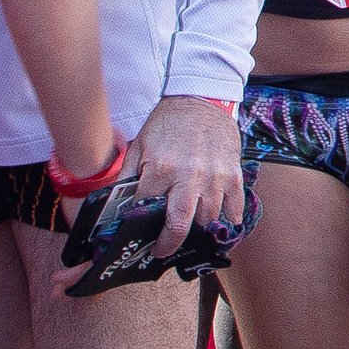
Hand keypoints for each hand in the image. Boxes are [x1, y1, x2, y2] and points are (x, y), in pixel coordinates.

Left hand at [122, 94, 243, 259]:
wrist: (201, 98)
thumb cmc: (168, 123)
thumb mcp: (139, 147)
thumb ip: (128, 177)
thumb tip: (115, 205)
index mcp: (161, 169)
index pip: (145, 210)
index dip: (138, 225)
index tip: (137, 235)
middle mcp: (189, 176)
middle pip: (180, 226)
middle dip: (168, 244)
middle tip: (161, 250)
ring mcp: (215, 177)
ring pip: (207, 220)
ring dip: (196, 227)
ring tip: (188, 226)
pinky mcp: (233, 175)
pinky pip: (234, 208)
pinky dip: (227, 219)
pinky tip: (218, 221)